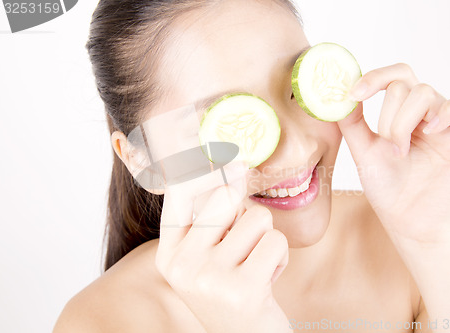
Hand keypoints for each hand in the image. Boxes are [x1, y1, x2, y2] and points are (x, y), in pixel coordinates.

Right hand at [155, 162, 291, 332]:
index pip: (179, 192)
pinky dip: (280, 257)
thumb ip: (214, 216)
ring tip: (255, 265)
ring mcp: (208, 277)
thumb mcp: (210, 255)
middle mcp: (181, 264)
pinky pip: (275, 240)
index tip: (220, 150)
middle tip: (243, 241)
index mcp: (169, 253)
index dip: (199, 165)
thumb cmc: (233, 289)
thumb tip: (235, 165)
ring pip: (257, 217)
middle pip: (225, 195)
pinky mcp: (242, 289)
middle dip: (245, 212)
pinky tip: (266, 279)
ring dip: (266, 239)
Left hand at [338, 63, 449, 244]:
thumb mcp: (364, 152)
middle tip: (388, 145)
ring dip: (405, 122)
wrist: (408, 223)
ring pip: (428, 93)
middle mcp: (429, 116)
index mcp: (406, 115)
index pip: (397, 77)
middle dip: (388, 116)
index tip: (354, 93)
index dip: (375, 77)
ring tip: (402, 152)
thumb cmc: (389, 190)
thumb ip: (353, 123)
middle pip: (407, 85)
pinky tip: (433, 131)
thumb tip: (344, 94)